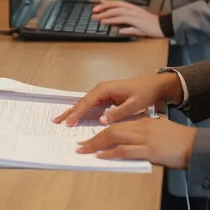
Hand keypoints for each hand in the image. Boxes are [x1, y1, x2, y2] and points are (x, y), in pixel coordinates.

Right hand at [52, 72, 182, 125]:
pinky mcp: (106, 97)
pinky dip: (82, 111)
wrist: (154, 86)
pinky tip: (76, 118)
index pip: (87, 102)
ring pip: (85, 103)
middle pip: (82, 102)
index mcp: (106, 89)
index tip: (69, 123)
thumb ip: (117, 113)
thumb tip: (101, 121)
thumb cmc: (144, 93)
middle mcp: (101, 89)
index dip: (77, 113)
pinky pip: (91, 105)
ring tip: (61, 120)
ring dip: (73, 112)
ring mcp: (103, 93)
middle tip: (56, 121)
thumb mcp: (133, 105)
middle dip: (69, 111)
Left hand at [76, 116, 195, 168]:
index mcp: (144, 122)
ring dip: (96, 144)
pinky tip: (101, 156)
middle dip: (93, 138)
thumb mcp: (161, 131)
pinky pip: (124, 150)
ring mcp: (144, 138)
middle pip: (111, 129)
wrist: (196, 145)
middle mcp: (141, 127)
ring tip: (84, 150)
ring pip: (114, 137)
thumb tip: (133, 142)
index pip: (117, 124)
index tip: (90, 136)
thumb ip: (146, 133)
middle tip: (81, 145)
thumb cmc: (180, 141)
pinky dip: (110, 153)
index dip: (102, 131)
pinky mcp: (149, 149)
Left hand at [91, 0, 162, 37]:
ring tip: (97, 18)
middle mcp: (132, 9)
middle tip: (93, 11)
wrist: (163, 26)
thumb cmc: (150, 25)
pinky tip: (107, 23)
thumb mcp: (135, 24)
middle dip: (103, 8)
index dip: (105, 2)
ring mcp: (135, 15)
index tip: (95, 2)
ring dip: (107, 15)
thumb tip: (115, 27)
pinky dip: (115, 21)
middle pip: (115, 6)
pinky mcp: (137, 22)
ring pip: (118, 12)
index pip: (116, 3)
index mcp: (131, 8)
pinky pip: (124, 21)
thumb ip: (125, 24)